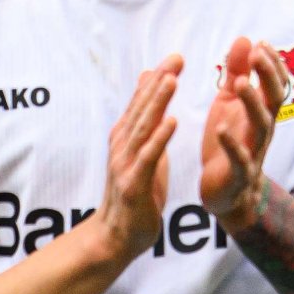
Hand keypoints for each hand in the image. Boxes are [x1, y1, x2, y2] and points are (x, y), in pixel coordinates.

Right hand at [90, 55, 181, 259]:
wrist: (116, 236)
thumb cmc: (134, 193)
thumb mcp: (141, 153)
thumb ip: (145, 122)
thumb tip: (149, 91)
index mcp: (126, 137)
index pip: (143, 102)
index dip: (158, 78)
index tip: (176, 57)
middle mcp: (122, 146)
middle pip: (142, 108)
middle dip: (159, 81)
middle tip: (177, 58)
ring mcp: (125, 164)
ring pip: (143, 127)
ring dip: (157, 102)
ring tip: (172, 80)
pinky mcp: (132, 184)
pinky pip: (148, 157)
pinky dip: (159, 138)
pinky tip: (172, 121)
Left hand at [197, 38, 284, 231]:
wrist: (224, 191)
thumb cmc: (228, 142)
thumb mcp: (230, 103)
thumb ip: (237, 73)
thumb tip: (246, 39)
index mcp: (260, 112)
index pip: (275, 85)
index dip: (272, 65)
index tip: (262, 44)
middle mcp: (262, 130)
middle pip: (273, 100)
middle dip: (267, 77)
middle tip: (257, 55)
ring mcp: (253, 151)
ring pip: (261, 126)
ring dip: (252, 103)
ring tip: (240, 83)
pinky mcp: (238, 173)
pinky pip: (239, 158)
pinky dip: (232, 143)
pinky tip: (222, 128)